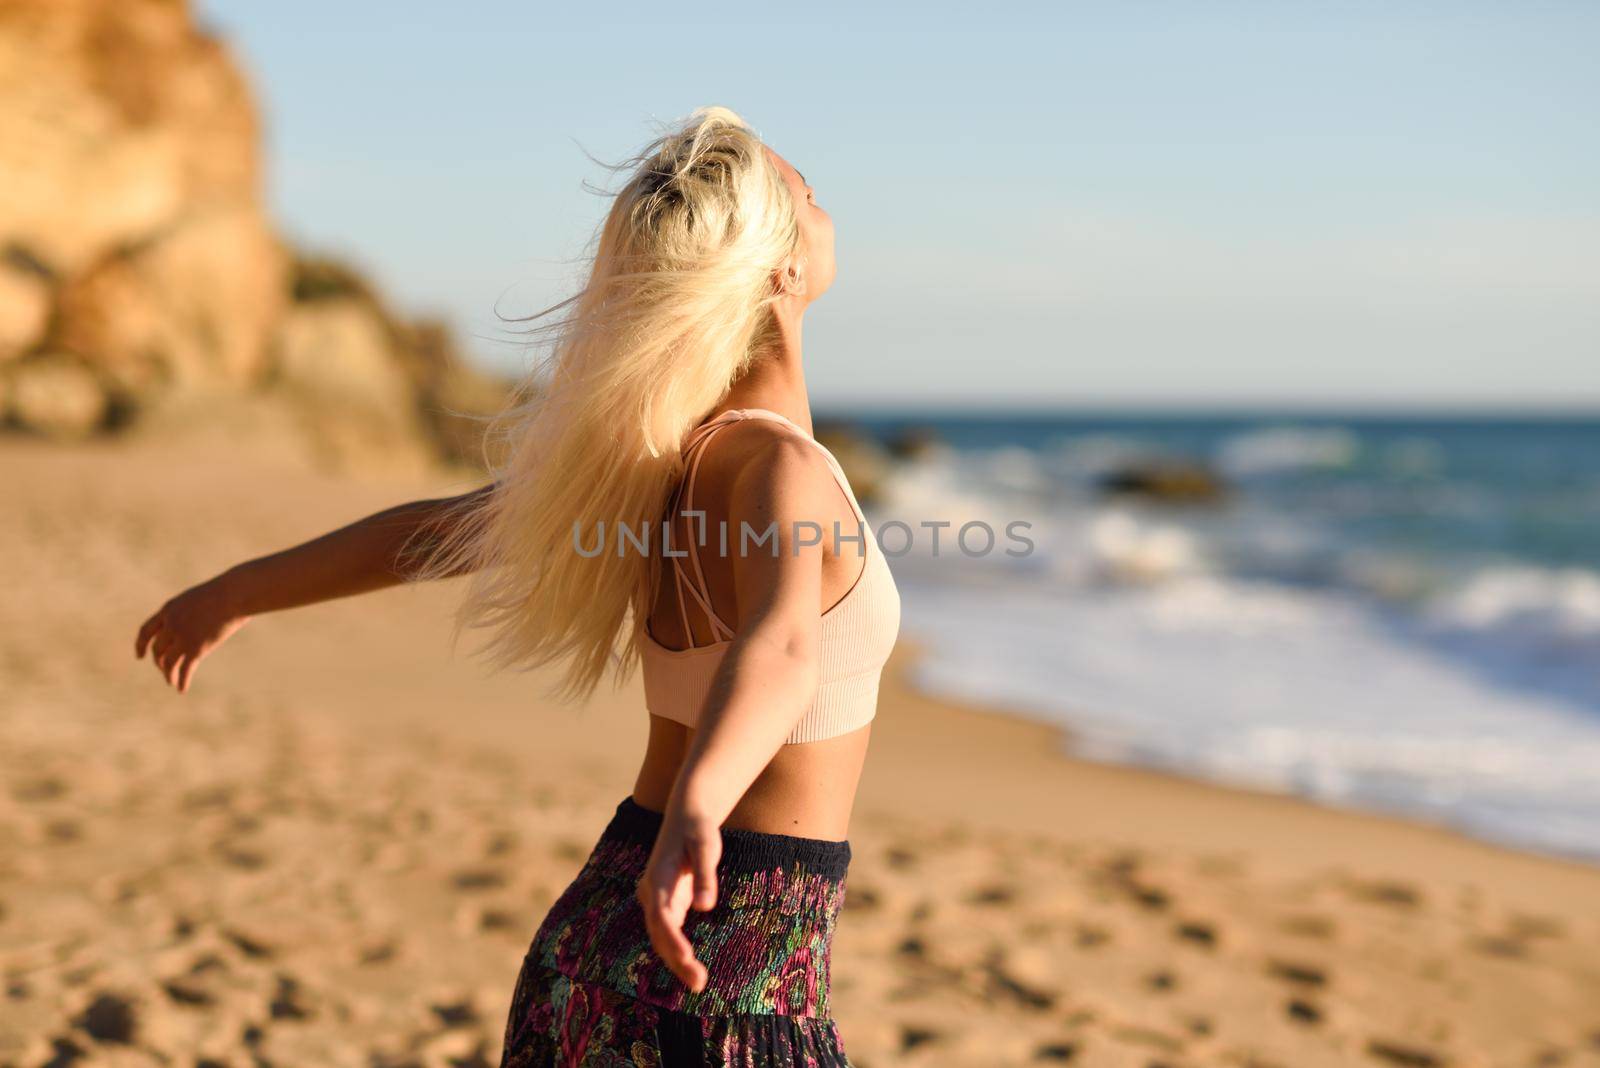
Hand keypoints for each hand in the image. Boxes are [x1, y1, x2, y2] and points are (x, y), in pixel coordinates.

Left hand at [134, 575, 249, 693]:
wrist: (235, 594)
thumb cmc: (225, 592)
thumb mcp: (200, 599)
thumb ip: (191, 612)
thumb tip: (197, 622)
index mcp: (169, 610)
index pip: (146, 631)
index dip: (141, 645)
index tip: (140, 656)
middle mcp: (171, 624)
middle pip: (158, 649)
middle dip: (160, 662)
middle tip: (165, 670)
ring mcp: (182, 637)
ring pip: (168, 662)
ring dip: (169, 675)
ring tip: (171, 682)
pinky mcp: (196, 648)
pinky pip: (185, 670)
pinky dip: (182, 681)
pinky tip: (182, 689)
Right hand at [636, 806, 721, 992]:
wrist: (686, 816)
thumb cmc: (698, 829)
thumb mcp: (706, 845)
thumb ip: (705, 875)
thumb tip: (705, 907)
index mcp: (659, 878)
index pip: (661, 915)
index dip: (672, 939)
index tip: (687, 958)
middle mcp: (652, 892)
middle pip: (659, 933)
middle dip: (676, 960)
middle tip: (699, 983)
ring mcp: (656, 899)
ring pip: (662, 936)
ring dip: (677, 961)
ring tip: (698, 983)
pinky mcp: (666, 903)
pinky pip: (668, 933)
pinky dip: (677, 951)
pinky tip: (691, 969)